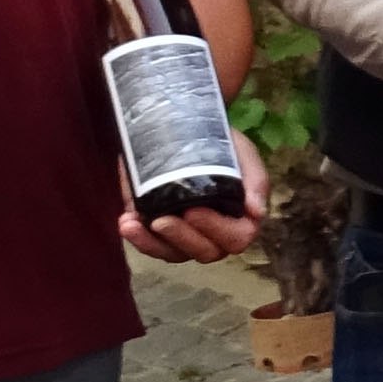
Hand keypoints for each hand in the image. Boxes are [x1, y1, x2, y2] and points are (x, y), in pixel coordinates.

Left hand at [122, 132, 268, 265]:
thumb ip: (255, 180)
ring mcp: (185, 235)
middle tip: (160, 219)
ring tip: (130, 224)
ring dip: (151, 243)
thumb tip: (256, 212)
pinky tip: (126, 222)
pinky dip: (137, 236)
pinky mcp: (159, 230)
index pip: (235, 239)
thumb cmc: (222, 145)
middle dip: (180, 237)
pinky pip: (150, 244)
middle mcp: (215, 234)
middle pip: (203, 252)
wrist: (190, 128)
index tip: (193, 210)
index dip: (215, 230)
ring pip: (173, 254)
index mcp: (240, 220)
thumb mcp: (243, 154)